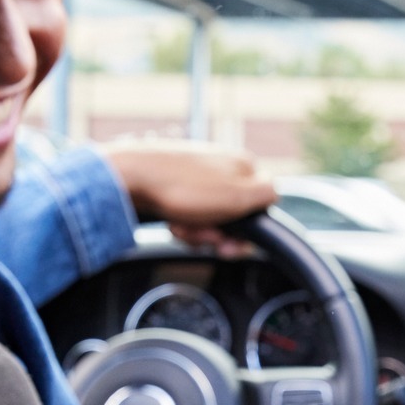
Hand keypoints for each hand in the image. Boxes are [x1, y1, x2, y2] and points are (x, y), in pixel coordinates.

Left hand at [100, 139, 275, 256]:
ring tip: (181, 225)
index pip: (262, 205)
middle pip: (235, 217)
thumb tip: (275, 196)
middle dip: (219, 233)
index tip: (231, 240)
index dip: (248, 230)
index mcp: (244, 164)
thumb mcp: (238, 194)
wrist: (130, 179)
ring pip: (211, 220)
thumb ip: (267, 195)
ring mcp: (199, 177)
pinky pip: (189, 216)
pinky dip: (181, 225)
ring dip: (198, 232)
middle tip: (203, 233)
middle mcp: (223, 167)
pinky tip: (171, 221)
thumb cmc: (181, 187)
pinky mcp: (176, 187)